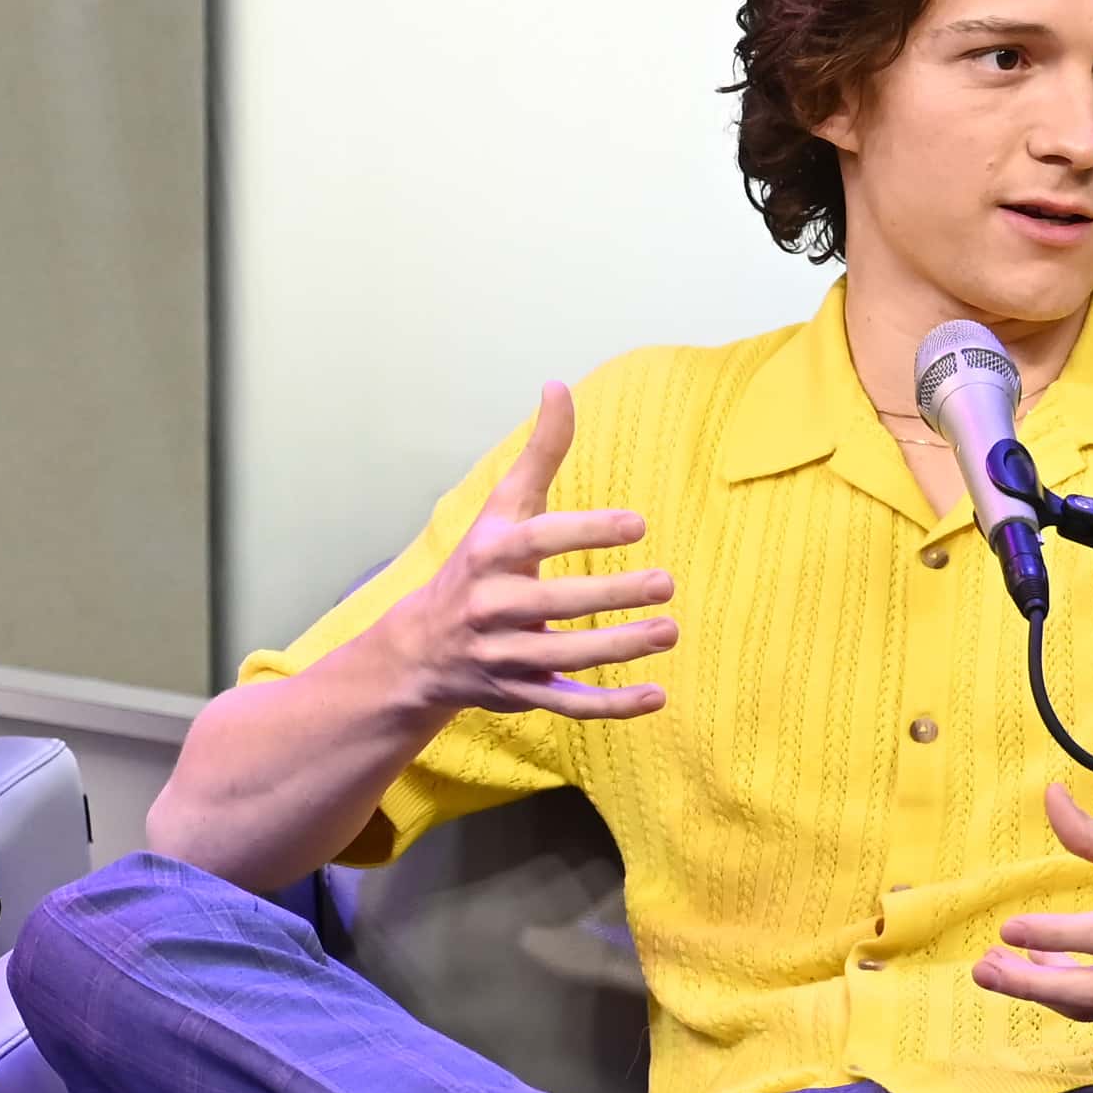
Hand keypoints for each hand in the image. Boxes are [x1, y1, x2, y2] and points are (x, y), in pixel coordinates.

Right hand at [383, 381, 675, 721]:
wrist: (422, 648)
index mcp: (489, 556)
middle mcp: (490, 607)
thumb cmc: (478, 565)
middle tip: (666, 582)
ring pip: (565, 658)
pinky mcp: (520, 693)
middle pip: (553, 604)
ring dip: (620, 648)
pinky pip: (567, 705)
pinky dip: (612, 706)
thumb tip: (558, 385)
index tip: (637, 524)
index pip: (538, 541)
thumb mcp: (503, 509)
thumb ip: (539, 454)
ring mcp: (503, 655)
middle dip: (610, 596)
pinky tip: (657, 697)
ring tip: (671, 630)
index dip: (586, 532)